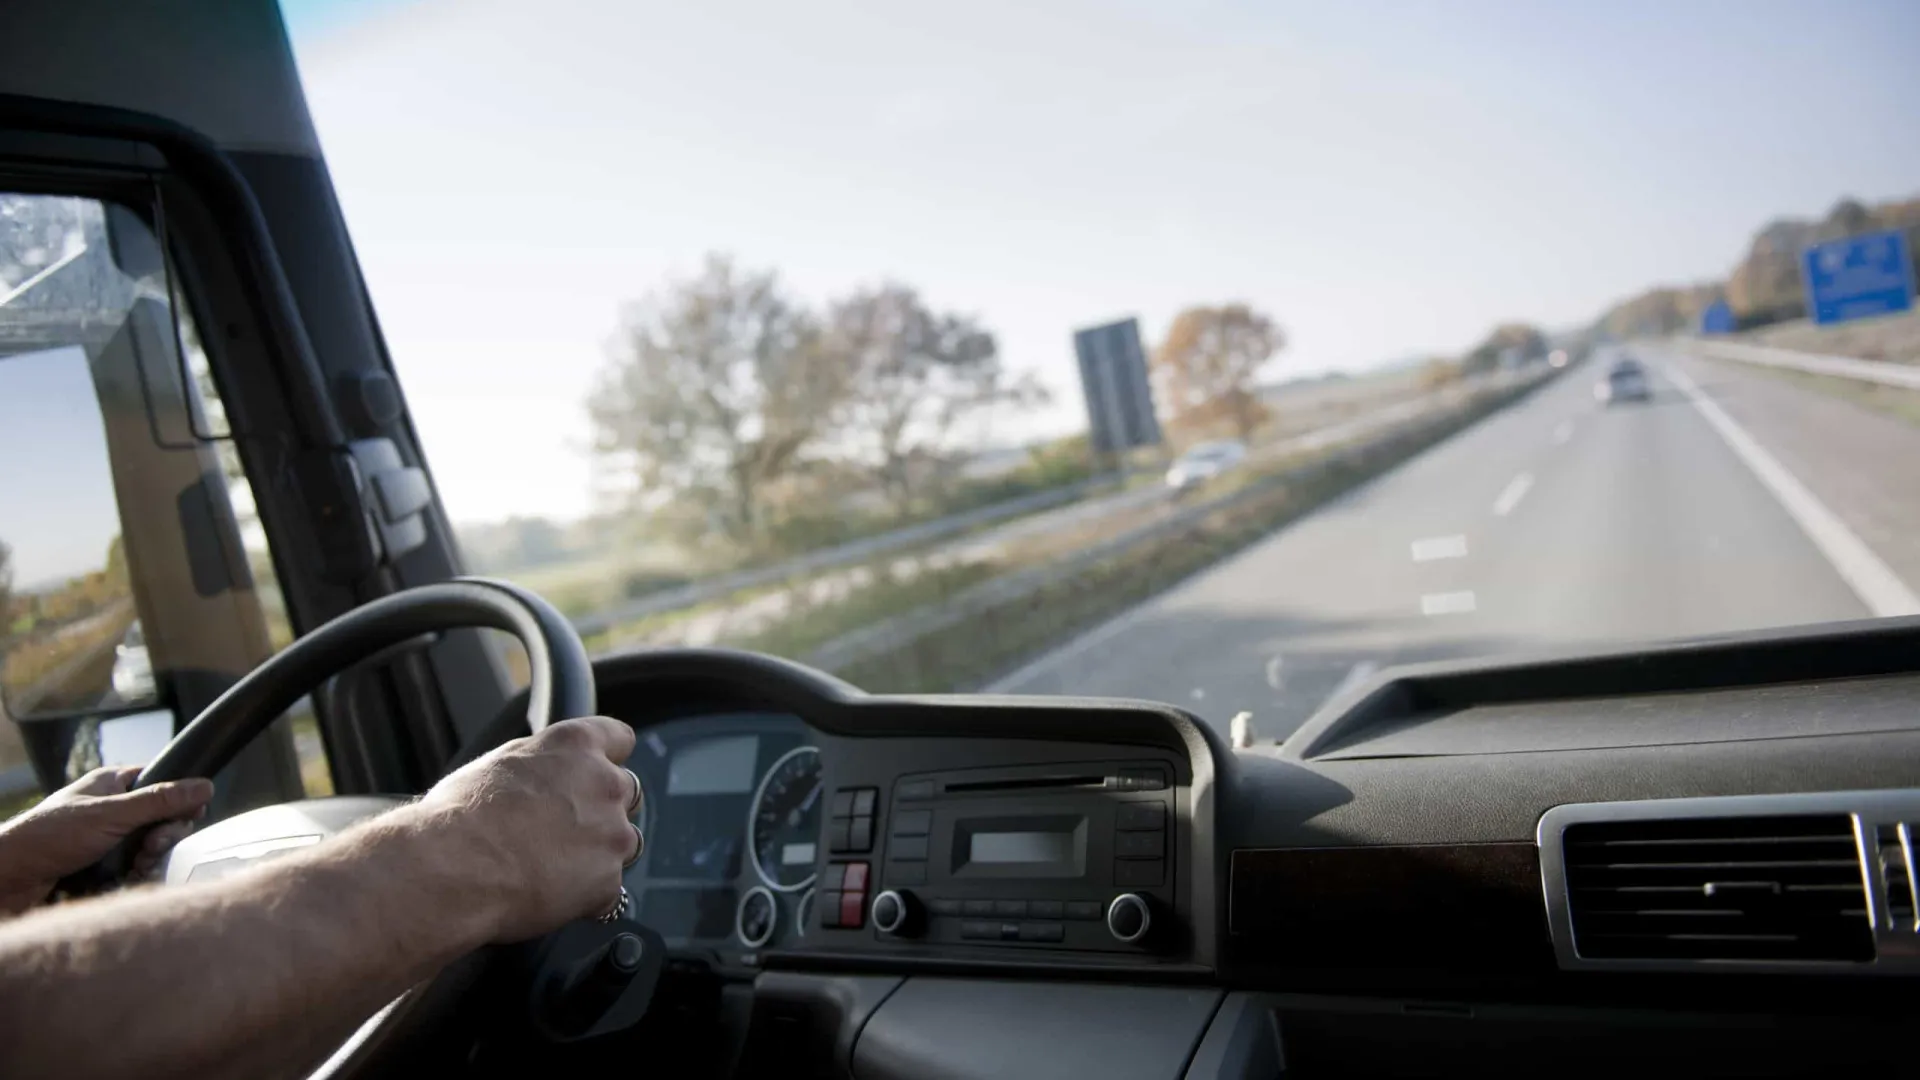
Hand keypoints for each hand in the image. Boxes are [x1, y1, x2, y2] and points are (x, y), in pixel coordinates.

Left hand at [0, 767, 214, 914]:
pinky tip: (125, 880)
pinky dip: (134, 876)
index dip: (179, 801)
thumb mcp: (111, 815)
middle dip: (161, 838)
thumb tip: (206, 786)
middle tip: (148, 849)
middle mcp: (111, 808)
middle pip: (161, 819)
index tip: (185, 818)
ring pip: (150, 847)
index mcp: (113, 784)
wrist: (8, 878)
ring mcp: (107, 838)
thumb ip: (160, 801)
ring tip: (132, 868)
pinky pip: (134, 869)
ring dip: (148, 860)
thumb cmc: (49, 836)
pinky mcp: (101, 865)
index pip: (163, 782)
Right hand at [416, 716, 639, 942]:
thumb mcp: (500, 764)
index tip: (598, 772)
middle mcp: (604, 783)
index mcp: (575, 746)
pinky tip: (549, 895)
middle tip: (563, 831)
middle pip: (625, 793)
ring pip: (623, 842)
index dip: (607, 759)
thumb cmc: (460, 816)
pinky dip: (586, 896)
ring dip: (599, 854)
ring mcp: (612, 833)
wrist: (451, 867)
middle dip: (601, 810)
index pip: (619, 738)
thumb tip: (545, 773)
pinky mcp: (607, 880)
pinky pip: (608, 890)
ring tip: (552, 868)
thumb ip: (541, 764)